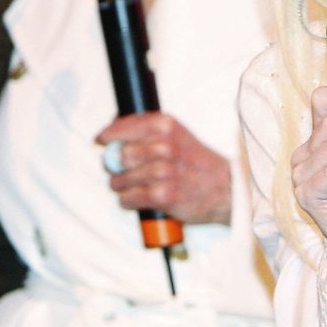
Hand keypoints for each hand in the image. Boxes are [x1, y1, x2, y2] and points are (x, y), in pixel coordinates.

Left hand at [96, 112, 231, 224]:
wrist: (225, 189)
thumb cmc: (198, 163)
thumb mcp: (177, 134)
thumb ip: (148, 130)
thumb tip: (113, 130)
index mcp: (165, 126)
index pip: (123, 126)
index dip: (108, 135)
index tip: (101, 140)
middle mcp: (163, 146)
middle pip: (118, 155)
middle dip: (116, 165)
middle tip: (122, 170)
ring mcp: (162, 171)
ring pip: (120, 179)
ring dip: (121, 185)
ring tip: (133, 186)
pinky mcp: (162, 195)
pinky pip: (128, 198)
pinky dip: (128, 200)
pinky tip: (138, 198)